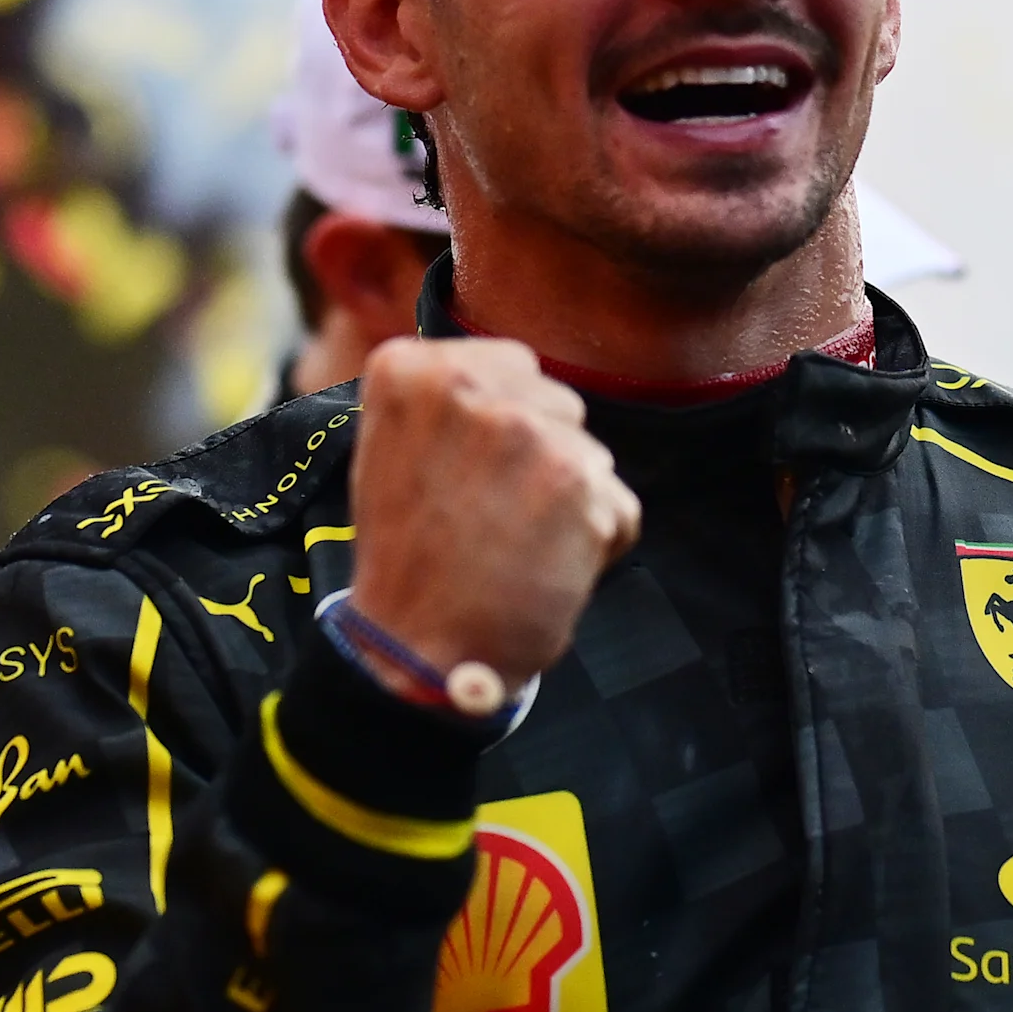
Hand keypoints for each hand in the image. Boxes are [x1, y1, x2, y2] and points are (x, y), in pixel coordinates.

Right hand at [347, 338, 638, 684]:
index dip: (506, 421)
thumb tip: (520, 375)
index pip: (512, 363)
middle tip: (488, 512)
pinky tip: (542, 569)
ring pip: (589, 455)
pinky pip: (618, 506)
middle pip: (557, 403)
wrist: (415, 649)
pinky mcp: (580, 487)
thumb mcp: (394, 449)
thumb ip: (450, 398)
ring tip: (511, 544)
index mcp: (412, 371)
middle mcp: (472, 389)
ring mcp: (530, 434)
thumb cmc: (408, 557)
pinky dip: (594, 543)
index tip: (470, 468)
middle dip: (541, 455)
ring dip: (568, 500)